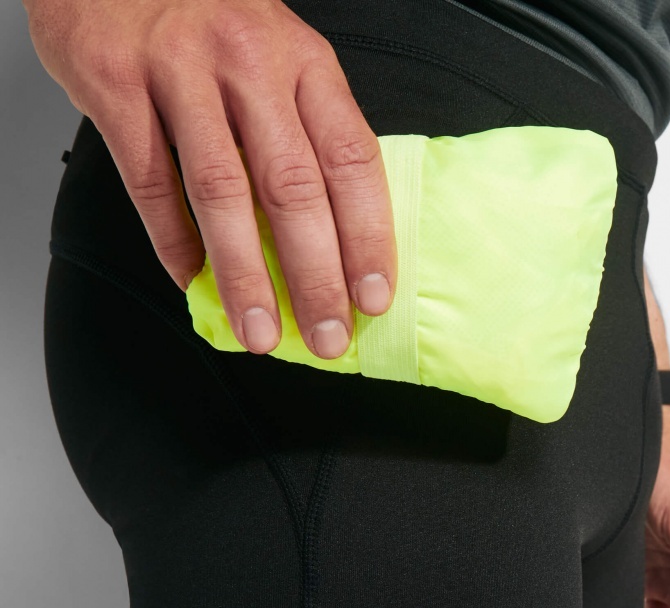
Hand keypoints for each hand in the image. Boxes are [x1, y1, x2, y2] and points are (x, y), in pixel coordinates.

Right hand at [25, 0, 396, 357]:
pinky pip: (149, 179)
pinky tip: (189, 280)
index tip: (373, 295)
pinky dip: (171, 240)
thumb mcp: (275, 56)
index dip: (367, 236)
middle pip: (293, 188)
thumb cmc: (203, 15)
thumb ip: (300, 132)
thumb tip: (327, 239)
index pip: (351, 160)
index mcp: (303, 61)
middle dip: (314, 276)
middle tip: (325, 334)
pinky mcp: (117, 82)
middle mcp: (249, 62)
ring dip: (244, 275)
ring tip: (259, 329)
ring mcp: (180, 70)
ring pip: (222, 192)